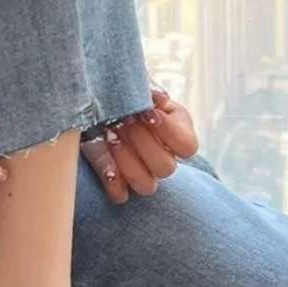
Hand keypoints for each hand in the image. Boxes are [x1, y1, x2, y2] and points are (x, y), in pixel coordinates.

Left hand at [82, 87, 198, 203]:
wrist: (99, 112)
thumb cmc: (128, 99)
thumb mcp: (141, 90)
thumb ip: (149, 93)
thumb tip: (156, 98)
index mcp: (178, 136)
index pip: (188, 147)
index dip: (169, 132)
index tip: (148, 113)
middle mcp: (163, 160)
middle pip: (165, 168)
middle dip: (142, 143)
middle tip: (125, 122)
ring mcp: (143, 176)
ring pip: (147, 186)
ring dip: (128, 162)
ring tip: (111, 137)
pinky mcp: (120, 186)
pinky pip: (122, 196)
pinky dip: (114, 183)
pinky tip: (107, 167)